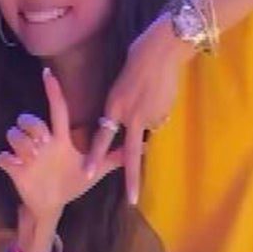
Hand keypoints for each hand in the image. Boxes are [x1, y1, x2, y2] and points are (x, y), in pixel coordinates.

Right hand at [0, 69, 122, 221]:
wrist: (53, 204)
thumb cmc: (73, 182)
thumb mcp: (96, 171)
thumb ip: (115, 157)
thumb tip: (144, 146)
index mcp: (60, 139)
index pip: (58, 110)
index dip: (54, 92)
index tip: (48, 74)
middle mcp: (41, 142)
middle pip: (29, 119)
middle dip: (32, 127)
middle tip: (43, 144)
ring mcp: (25, 154)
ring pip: (13, 134)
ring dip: (23, 144)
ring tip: (32, 158)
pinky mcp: (14, 168)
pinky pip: (4, 156)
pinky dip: (8, 159)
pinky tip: (17, 166)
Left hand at [84, 14, 190, 205]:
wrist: (159, 52)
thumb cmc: (136, 63)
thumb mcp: (121, 88)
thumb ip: (123, 108)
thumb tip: (133, 126)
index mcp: (113, 107)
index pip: (103, 137)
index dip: (95, 156)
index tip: (86, 173)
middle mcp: (129, 115)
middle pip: (130, 152)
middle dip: (131, 177)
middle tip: (131, 200)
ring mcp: (150, 116)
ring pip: (148, 128)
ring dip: (150, 117)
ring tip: (152, 94)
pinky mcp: (166, 112)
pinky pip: (160, 118)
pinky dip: (161, 110)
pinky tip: (161, 94)